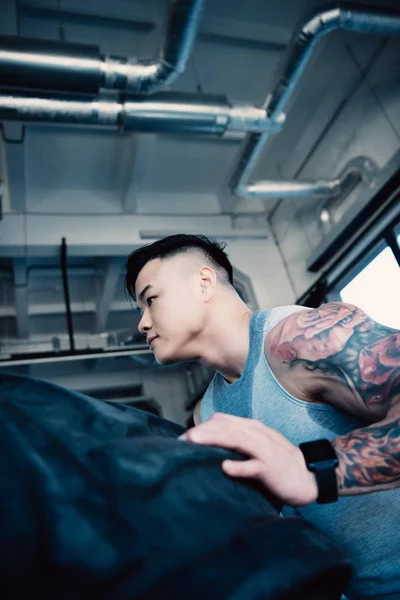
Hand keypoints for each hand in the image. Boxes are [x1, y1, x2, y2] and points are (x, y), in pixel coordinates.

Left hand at [179, 413, 317, 506]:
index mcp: (254, 429)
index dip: (203, 427)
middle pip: (228, 428)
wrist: (309, 478)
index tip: (183, 437)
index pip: (224, 421)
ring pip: (238, 440)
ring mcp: (266, 451)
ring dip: (215, 440)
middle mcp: (259, 435)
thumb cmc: (279, 461)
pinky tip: (225, 467)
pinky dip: (240, 466)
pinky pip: (254, 467)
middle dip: (204, 431)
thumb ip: (238, 435)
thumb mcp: (259, 443)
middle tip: (182, 439)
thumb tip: (213, 425)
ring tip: (194, 442)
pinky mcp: (271, 470)